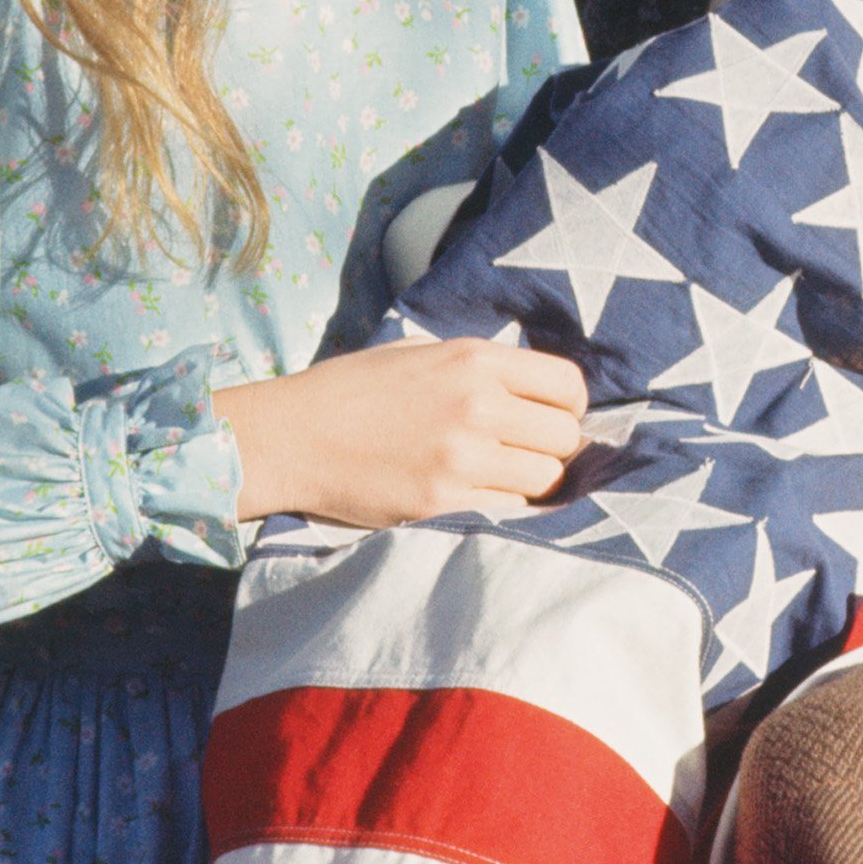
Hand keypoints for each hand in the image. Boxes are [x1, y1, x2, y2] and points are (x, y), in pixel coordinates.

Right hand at [217, 335, 588, 529]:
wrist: (292, 436)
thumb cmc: (353, 389)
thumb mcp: (421, 353)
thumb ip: (479, 366)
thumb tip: (533, 388)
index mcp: (474, 360)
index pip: (568, 385)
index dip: (570, 405)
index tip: (554, 416)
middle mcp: (476, 406)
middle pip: (565, 437)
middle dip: (555, 446)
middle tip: (528, 452)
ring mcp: (460, 458)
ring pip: (544, 479)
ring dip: (532, 480)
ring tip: (502, 476)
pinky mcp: (441, 504)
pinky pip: (508, 510)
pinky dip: (504, 506)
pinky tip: (478, 496)